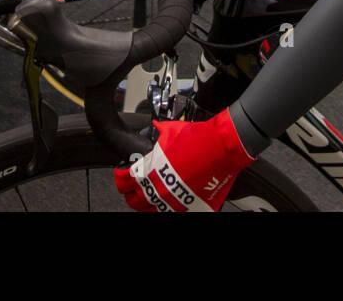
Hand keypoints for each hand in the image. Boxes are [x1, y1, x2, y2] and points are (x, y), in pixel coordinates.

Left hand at [114, 110, 254, 211]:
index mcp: (149, 171)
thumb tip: (156, 128)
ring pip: (148, 211)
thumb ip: (159, 132)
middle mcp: (157, 190)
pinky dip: (166, 208)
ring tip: (150, 199)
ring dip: (147, 205)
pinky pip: (168, 214)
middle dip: (132, 194)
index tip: (123, 176)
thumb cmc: (199, 139)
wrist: (221, 148)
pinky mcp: (187, 208)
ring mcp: (172, 202)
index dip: (121, 178)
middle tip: (135, 189)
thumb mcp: (172, 130)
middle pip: (133, 200)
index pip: (123, 181)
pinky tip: (169, 203)